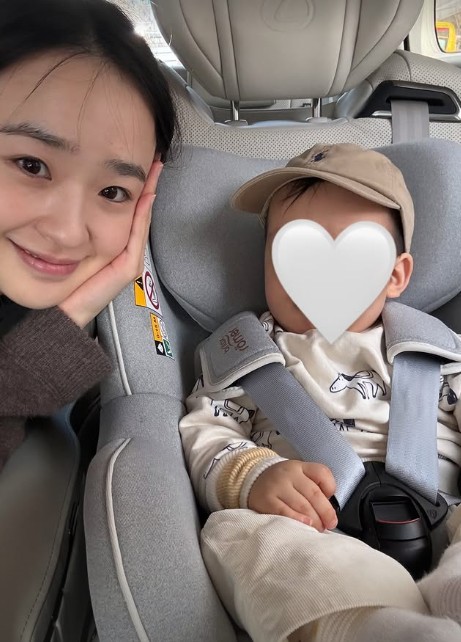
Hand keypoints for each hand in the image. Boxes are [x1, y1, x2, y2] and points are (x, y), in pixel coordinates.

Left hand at [59, 159, 162, 327]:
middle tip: (157, 161)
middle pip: (141, 214)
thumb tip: (91, 202)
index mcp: (115, 247)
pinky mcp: (126, 268)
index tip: (144, 165)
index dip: (138, 188)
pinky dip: (142, 217)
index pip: (130, 212)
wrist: (65, 310)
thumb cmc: (69, 285)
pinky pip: (135, 238)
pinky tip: (146, 198)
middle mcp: (125, 252)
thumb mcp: (78, 249)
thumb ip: (88, 231)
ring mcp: (128, 260)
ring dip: (149, 196)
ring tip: (155, 172)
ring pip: (141, 222)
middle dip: (150, 186)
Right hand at [248, 460, 337, 530]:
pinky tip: (306, 525)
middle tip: (330, 524)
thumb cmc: (282, 484)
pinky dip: (298, 520)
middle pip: (314, 493)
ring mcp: (277, 486)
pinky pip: (285, 512)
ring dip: (315, 519)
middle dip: (326, 511)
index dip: (331, 488)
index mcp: (299, 467)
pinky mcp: (267, 500)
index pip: (321, 472)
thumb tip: (329, 512)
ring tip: (319, 528)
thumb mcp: (297, 476)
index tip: (332, 502)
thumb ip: (313, 487)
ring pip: (302, 505)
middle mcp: (289, 473)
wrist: (252, 480)